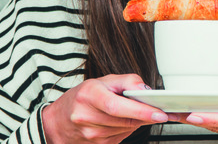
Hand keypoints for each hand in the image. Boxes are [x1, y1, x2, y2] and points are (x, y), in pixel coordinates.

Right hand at [43, 74, 169, 143]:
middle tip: (159, 111)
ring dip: (136, 121)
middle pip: (126, 120)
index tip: (160, 113)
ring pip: (127, 129)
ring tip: (132, 111)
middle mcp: (88, 117)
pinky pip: (122, 137)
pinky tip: (120, 121)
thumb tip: (145, 89)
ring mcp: (92, 135)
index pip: (118, 106)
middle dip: (145, 115)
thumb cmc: (81, 98)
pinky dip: (127, 128)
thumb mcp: (101, 81)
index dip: (141, 110)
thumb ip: (126, 81)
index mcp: (89, 96)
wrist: (58, 122)